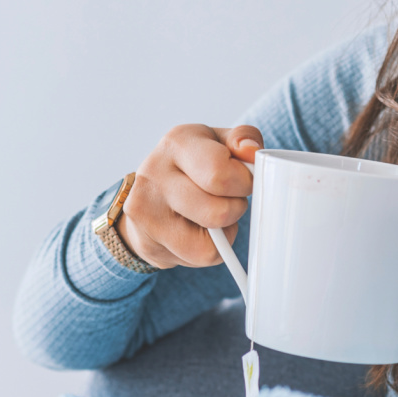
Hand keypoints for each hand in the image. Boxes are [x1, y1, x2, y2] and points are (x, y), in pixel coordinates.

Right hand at [118, 124, 263, 268]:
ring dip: (223, 233)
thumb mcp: (219, 142)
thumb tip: (252, 152)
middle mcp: (154, 174)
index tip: (243, 180)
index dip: (244, 183)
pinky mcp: (147, 243)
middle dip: (236, 209)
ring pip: (209, 244)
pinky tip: (198, 232)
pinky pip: (199, 258)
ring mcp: (145, 211)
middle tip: (229, 199)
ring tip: (212, 216)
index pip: (220, 172)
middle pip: (218, 212)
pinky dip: (210, 250)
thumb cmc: (194, 165)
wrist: (149, 193)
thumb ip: (244, 138)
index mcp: (177, 143)